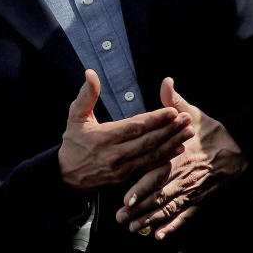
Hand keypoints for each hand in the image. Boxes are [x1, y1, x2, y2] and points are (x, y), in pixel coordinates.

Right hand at [58, 70, 193, 190]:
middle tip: (188, 119)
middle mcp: (115, 154)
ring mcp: (121, 168)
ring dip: (172, 143)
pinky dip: (165, 158)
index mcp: (104, 137)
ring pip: (152, 155)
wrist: (64, 176)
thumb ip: (86, 95)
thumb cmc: (72, 142)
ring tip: (188, 132)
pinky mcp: (125, 179)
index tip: (172, 110)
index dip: (155, 119)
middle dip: (170, 130)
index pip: (135, 127)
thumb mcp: (75, 117)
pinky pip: (148, 168)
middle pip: (148, 141)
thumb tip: (90, 73)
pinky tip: (178, 149)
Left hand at [115, 78, 247, 239]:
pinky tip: (159, 238)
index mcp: (179, 157)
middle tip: (121, 218)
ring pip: (169, 209)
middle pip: (159, 197)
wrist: (240, 149)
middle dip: (140, 209)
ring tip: (133, 230)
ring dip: (151, 221)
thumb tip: (165, 81)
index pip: (158, 174)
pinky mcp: (199, 200)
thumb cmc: (211, 131)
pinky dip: (173, 228)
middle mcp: (184, 177)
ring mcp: (192, 191)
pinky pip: (185, 217)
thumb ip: (175, 102)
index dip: (143, 188)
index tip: (126, 198)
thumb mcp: (194, 114)